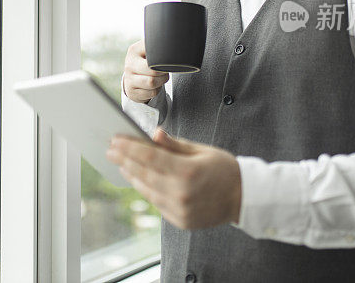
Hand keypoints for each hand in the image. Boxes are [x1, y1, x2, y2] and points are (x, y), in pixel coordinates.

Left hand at [106, 128, 241, 228]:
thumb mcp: (201, 150)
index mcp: (188, 171)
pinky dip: (145, 189)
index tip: (115, 141)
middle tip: (111, 150)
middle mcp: (182, 193)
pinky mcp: (180, 221)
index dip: (129, 148)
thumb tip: (153, 134)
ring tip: (121, 163)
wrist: (244, 198)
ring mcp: (180, 210)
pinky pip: (156, 202)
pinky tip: (138, 179)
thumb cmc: (223, 169)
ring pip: (146, 190)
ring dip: (132, 176)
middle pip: (144, 174)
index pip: (150, 157)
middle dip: (124, 160)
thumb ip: (175, 144)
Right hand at [123, 39, 168, 102]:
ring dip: (161, 81)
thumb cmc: (145, 61)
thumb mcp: (148, 50)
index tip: (166, 59)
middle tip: (165, 70)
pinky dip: (156, 90)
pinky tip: (154, 86)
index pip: (153, 54)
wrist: (133, 77)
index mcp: (134, 51)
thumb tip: (174, 39)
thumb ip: (157, 44)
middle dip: (163, 72)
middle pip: (153, 71)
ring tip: (161, 77)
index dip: (163, 59)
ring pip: (152, 83)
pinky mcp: (132, 92)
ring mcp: (129, 79)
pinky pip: (151, 93)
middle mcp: (129, 65)